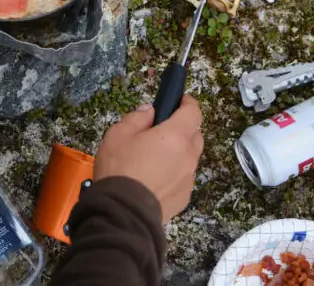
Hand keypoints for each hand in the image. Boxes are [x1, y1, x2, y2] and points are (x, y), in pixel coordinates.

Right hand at [93, 96, 203, 222]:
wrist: (122, 212)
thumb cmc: (120, 168)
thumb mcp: (118, 134)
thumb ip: (137, 117)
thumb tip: (151, 111)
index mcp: (175, 136)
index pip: (193, 112)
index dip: (187, 103)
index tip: (179, 101)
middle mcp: (188, 156)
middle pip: (196, 135)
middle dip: (183, 128)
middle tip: (161, 131)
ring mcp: (189, 178)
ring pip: (190, 158)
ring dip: (179, 152)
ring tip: (155, 159)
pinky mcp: (184, 197)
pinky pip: (184, 178)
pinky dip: (175, 173)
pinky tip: (155, 179)